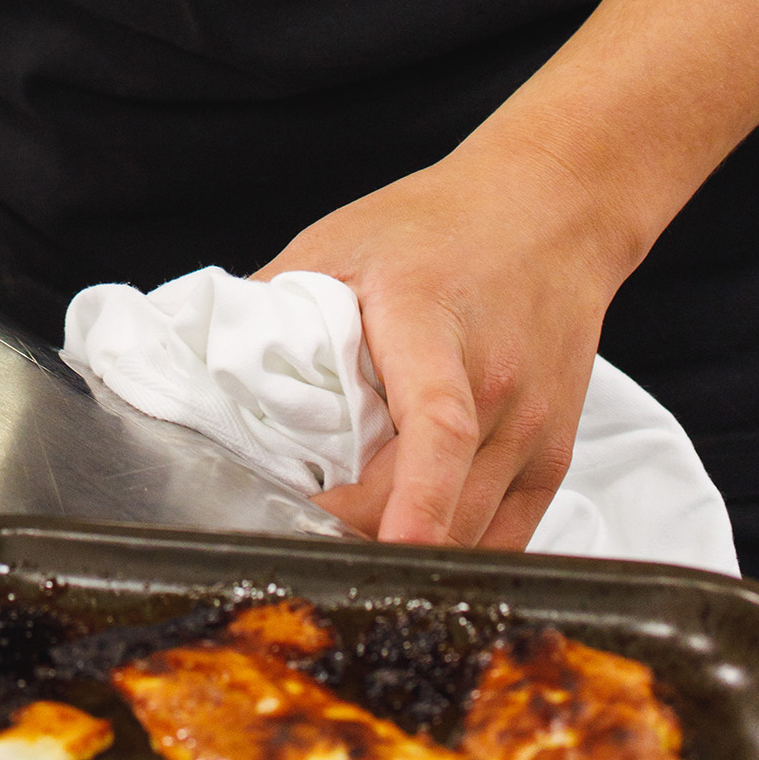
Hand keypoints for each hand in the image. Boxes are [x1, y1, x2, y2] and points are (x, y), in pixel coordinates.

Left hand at [254, 124, 640, 548]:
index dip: (417, 500)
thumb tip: (205, 365)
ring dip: (403, 544)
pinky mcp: (554, 458)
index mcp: (432, 327)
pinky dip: (452, 547)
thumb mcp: (338, 244)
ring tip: (348, 522)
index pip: (438, 425)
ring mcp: (532, 428)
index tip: (390, 549)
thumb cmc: (438, 224)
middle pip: (432, 502)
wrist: (547, 210)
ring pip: (467, 534)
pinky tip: (409, 531)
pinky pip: (503, 540)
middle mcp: (496, 386)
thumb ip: (273, 307)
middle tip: (300, 519)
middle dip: (360, 529)